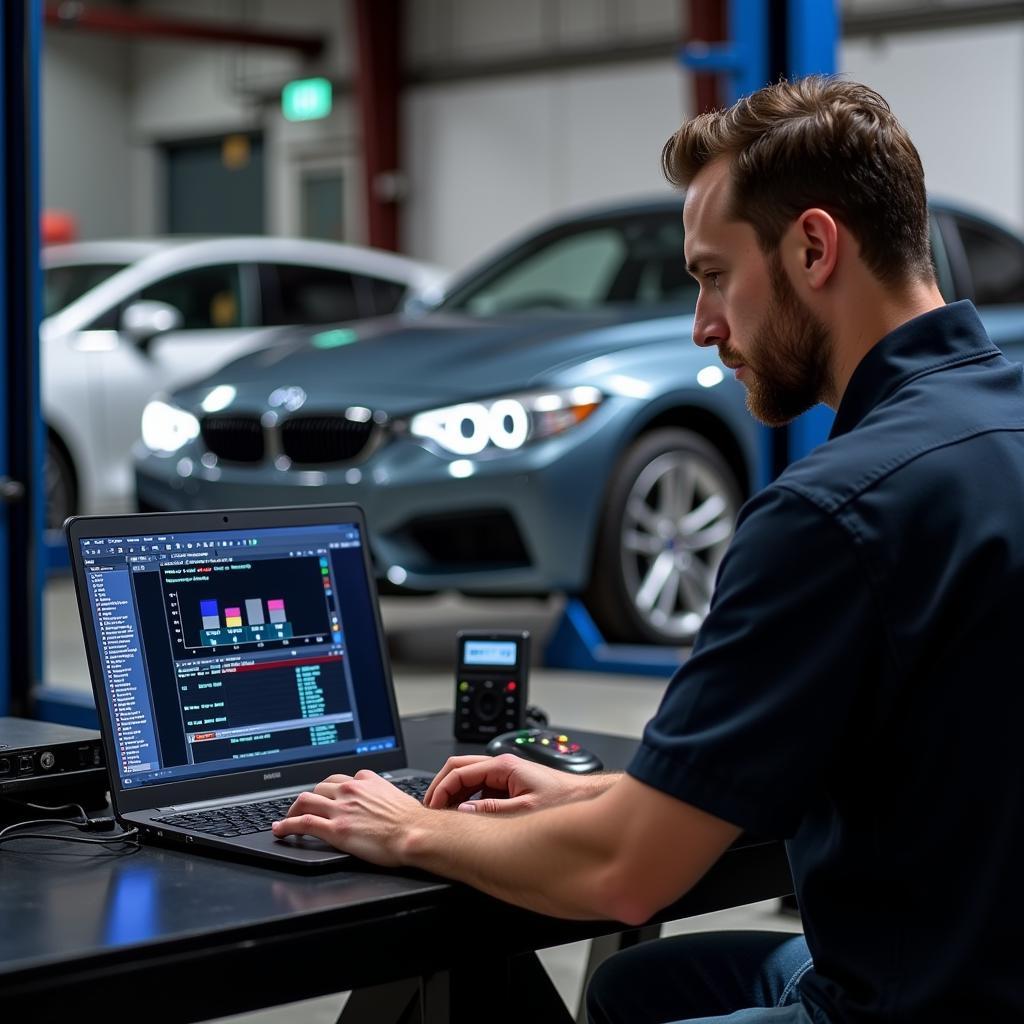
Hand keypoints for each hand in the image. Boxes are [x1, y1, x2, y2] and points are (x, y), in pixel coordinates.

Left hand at [270, 770, 426, 865]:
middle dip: (310, 798)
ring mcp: (341, 809)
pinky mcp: (335, 829)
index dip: (329, 789)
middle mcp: (350, 790)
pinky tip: (281, 830)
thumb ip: (380, 794)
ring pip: (305, 800)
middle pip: (319, 788)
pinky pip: (303, 823)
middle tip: (304, 810)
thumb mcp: (396, 796)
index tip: (325, 796)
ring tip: (287, 819)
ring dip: (292, 809)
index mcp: (366, 781)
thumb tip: (379, 801)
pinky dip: (287, 826)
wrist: (415, 832)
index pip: (339, 779)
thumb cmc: (412, 820)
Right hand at [424, 753, 594, 813]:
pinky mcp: (508, 784)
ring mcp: (504, 774)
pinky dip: (466, 799)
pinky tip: (465, 816)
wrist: (583, 796)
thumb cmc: (563, 799)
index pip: (459, 771)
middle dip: (441, 787)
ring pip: (467, 778)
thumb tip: (464, 812)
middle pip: (459, 768)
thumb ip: (493, 811)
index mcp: (503, 766)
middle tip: (432, 809)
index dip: (441, 789)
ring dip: (453, 794)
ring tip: (445, 816)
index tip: (432, 807)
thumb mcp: (526, 809)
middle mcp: (501, 766)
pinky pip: (479, 787)